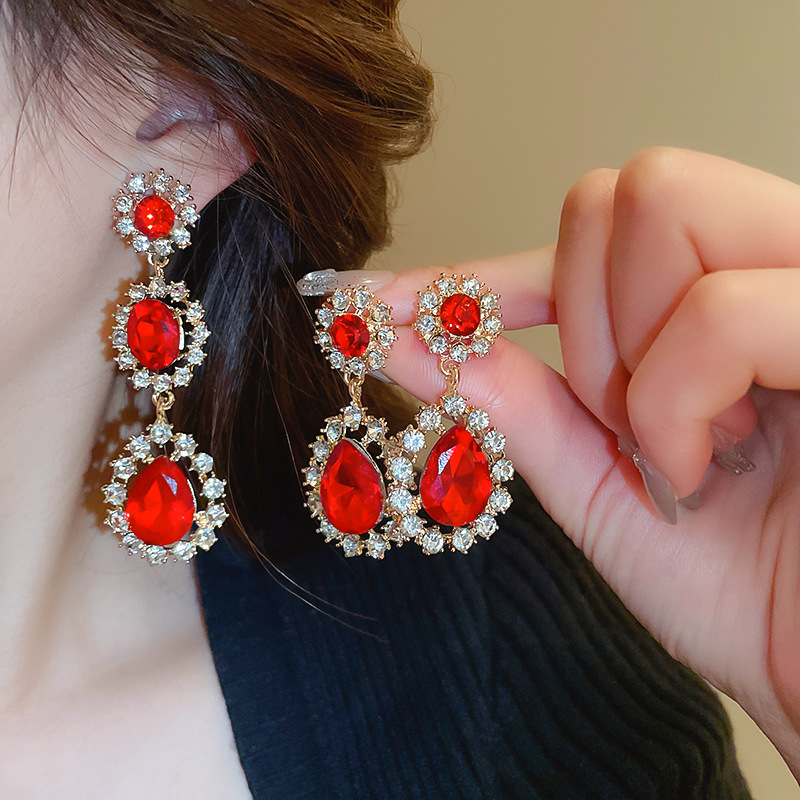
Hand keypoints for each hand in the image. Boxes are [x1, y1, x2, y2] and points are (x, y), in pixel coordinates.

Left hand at [377, 147, 799, 775]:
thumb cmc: (740, 587)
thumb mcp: (599, 486)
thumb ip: (512, 401)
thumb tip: (400, 337)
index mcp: (718, 299)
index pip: (586, 231)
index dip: (478, 272)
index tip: (379, 304)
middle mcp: (777, 263)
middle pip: (623, 188)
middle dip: (582, 317)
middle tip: (621, 424)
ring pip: (664, 203)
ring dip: (627, 354)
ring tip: (683, 449)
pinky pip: (723, 312)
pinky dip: (676, 399)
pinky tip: (707, 466)